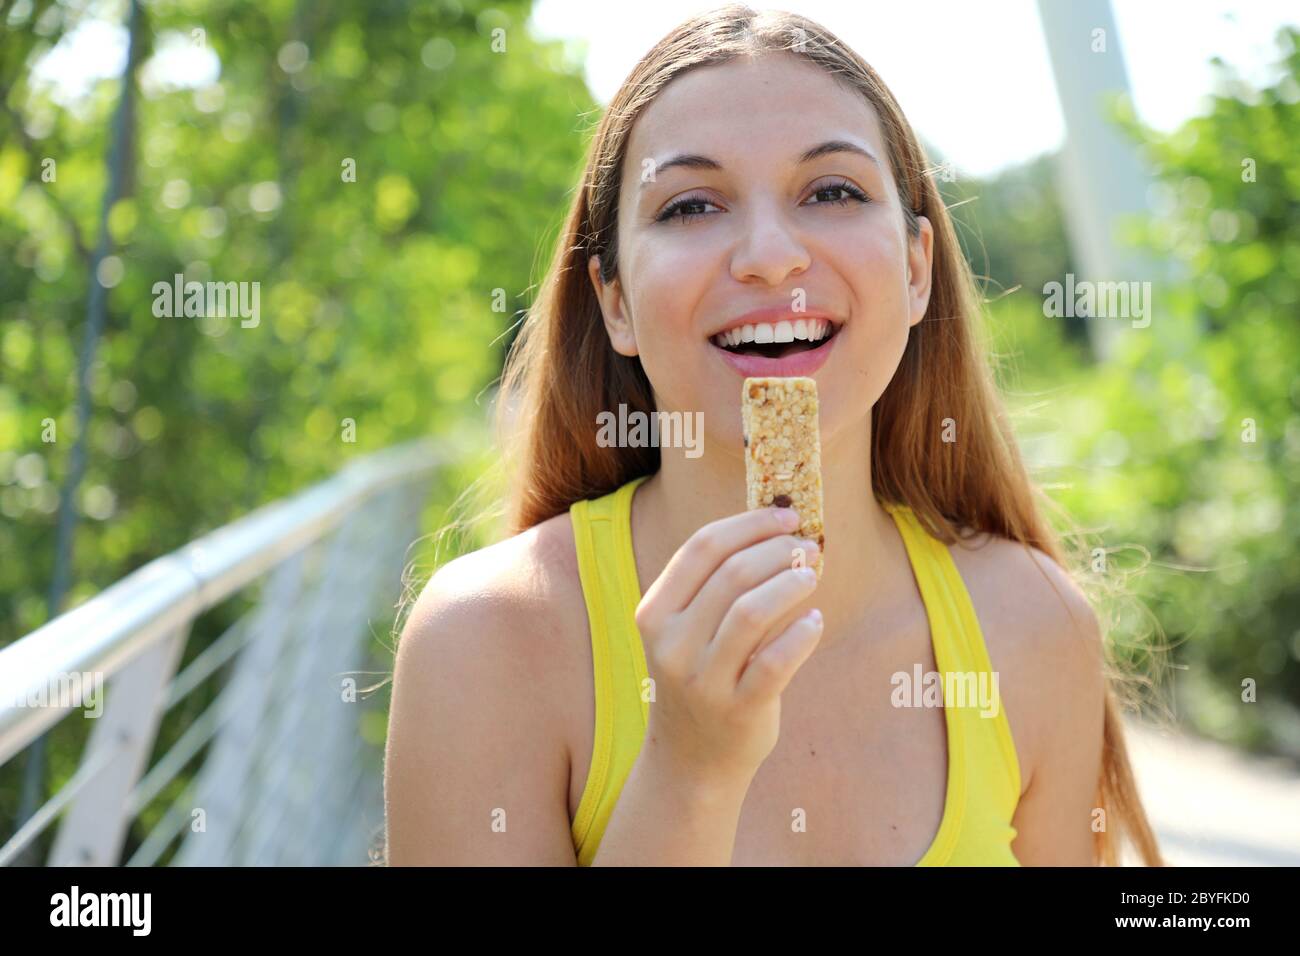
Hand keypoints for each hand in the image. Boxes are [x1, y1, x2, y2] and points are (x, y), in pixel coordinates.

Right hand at [633, 506, 822, 788]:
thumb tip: (777, 525)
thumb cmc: (701, 676)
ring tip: (812, 575)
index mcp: (655, 612)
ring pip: (752, 610)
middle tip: (807, 546)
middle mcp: (671, 644)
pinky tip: (815, 623)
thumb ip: (717, 584)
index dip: (749, 523)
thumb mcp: (688, 629)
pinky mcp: (737, 709)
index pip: (701, 548)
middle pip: (732, 572)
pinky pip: (776, 661)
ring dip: (791, 584)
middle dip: (778, 549)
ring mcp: (702, 680)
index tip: (785, 514)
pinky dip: (802, 634)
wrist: (693, 759)